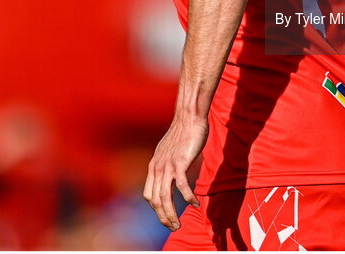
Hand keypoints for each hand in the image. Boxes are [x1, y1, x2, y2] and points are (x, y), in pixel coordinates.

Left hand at [143, 115, 205, 230]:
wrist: (189, 117)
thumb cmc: (182, 133)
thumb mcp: (169, 151)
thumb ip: (167, 163)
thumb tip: (171, 175)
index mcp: (154, 166)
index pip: (149, 195)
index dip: (156, 209)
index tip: (166, 216)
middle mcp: (157, 168)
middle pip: (155, 200)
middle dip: (163, 217)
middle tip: (173, 227)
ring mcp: (168, 166)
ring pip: (165, 197)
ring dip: (171, 214)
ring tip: (179, 223)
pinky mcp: (180, 162)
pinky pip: (182, 186)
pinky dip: (188, 197)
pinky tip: (195, 203)